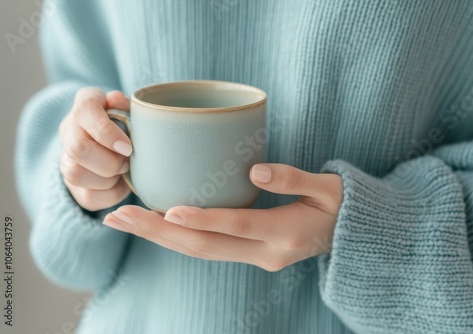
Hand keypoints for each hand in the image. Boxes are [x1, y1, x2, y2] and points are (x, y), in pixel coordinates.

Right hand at [59, 87, 132, 210]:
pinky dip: (111, 194)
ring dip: (108, 179)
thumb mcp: (131, 107)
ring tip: (124, 172)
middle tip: (128, 162)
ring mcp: (66, 159)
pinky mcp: (72, 186)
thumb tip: (118, 102)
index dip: (107, 132)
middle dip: (110, 162)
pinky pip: (88, 197)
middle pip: (77, 149)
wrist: (115, 141)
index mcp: (85, 105)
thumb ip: (126, 104)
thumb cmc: (129, 122)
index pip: (85, 111)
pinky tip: (120, 184)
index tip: (128, 148)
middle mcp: (68, 130)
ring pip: (75, 174)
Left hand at [103, 163, 342, 270]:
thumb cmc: (342, 208)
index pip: (238, 225)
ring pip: (201, 251)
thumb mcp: (330, 188)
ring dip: (161, 237)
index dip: (204, 218)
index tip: (168, 209)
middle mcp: (266, 253)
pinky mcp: (250, 254)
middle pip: (206, 246)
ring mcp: (256, 257)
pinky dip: (178, 237)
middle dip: (160, 232)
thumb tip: (256, 170)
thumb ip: (295, 178)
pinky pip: (209, 248)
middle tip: (121, 215)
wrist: (351, 238)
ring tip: (123, 220)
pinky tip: (155, 224)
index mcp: (286, 234)